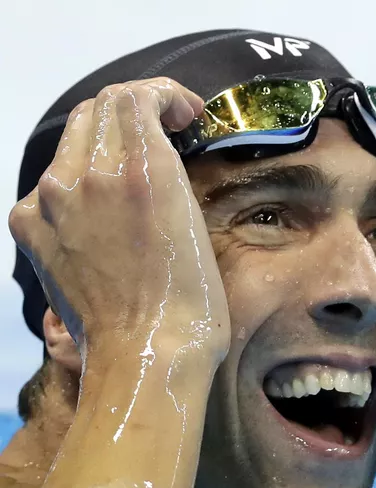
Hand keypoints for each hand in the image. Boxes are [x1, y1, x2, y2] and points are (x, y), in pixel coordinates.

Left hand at [8, 78, 229, 354]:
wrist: (146, 353)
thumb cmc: (191, 300)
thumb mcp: (193, 221)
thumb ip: (165, 171)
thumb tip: (156, 148)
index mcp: (140, 171)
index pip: (136, 96)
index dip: (165, 94)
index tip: (185, 116)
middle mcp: (86, 175)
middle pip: (100, 108)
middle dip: (136, 109)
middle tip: (164, 133)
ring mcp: (50, 201)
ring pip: (72, 140)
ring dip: (105, 140)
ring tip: (130, 169)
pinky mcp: (30, 226)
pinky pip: (50, 180)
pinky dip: (76, 178)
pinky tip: (98, 206)